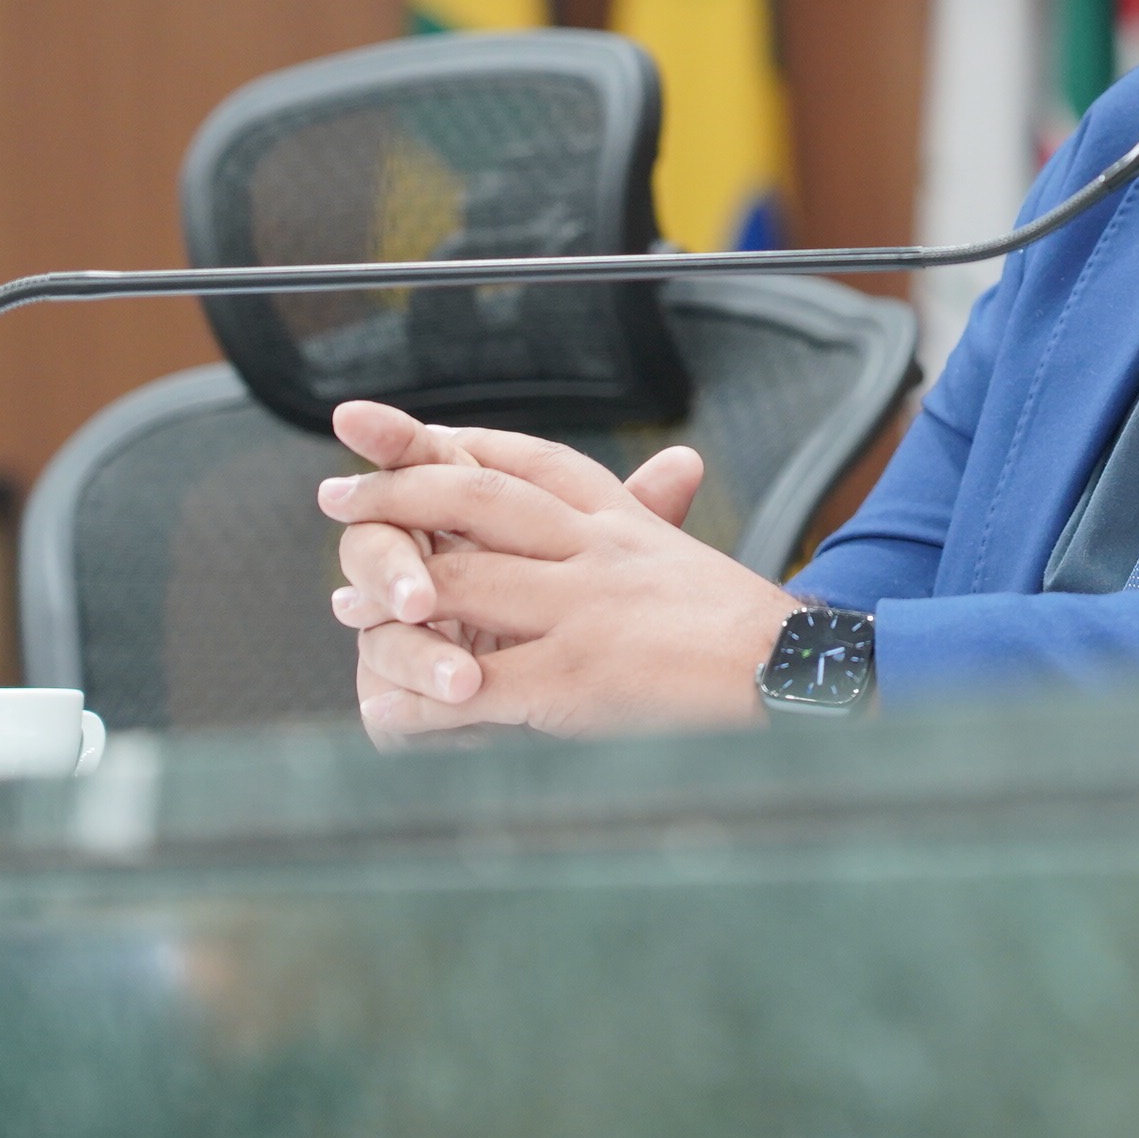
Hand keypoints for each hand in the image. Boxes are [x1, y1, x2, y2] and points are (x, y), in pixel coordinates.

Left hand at [321, 401, 801, 747]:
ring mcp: (583, 609)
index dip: (461, 443)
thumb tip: (676, 468)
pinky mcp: (574, 676)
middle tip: (337, 495)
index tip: (409, 433)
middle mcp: (598, 549)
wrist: (801, 678)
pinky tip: (389, 704)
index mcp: (623, 520)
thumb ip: (660, 516)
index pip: (532, 460)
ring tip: (345, 603)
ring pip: (459, 583)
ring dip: (391, 594)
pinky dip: (422, 697)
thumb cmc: (754, 633)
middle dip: (398, 492)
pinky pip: (473, 683)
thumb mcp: (693, 558)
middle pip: (476, 498)